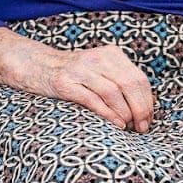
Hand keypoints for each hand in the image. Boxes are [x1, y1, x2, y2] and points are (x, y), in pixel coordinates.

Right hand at [0, 29, 154, 132]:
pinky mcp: (65, 83)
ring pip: (114, 92)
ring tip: (128, 127)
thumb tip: (142, 107)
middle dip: (140, 109)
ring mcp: (81, 70)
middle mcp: (98, 59)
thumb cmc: (71, 73)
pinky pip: (93, 99)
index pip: (139, 78)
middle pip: (130, 84)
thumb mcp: (98, 69)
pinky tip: (115, 124)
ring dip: (125, 113)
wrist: (33, 64)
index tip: (149, 119)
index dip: (147, 101)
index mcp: (111, 54)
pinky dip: (108, 113)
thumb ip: (117, 80)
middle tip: (142, 127)